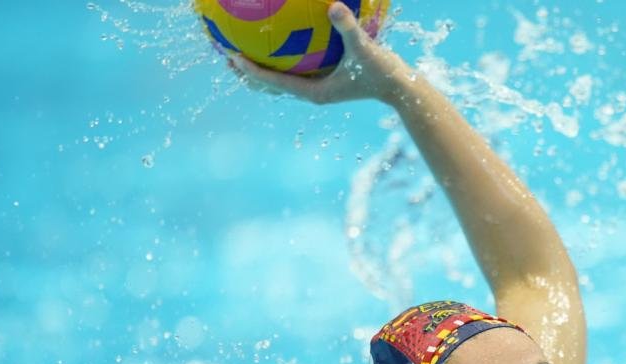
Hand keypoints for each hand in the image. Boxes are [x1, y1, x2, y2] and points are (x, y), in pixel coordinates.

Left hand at [231, 2, 413, 105]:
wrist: (400, 87)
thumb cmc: (383, 72)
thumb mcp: (366, 50)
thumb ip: (349, 29)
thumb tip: (334, 6)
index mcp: (315, 92)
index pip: (275, 81)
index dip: (252, 69)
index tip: (233, 55)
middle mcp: (312, 92)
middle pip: (271, 84)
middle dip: (248, 71)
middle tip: (225, 54)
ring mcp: (318, 87)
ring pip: (280, 79)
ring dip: (260, 68)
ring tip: (240, 51)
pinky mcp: (324, 80)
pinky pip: (295, 69)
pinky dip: (281, 59)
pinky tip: (276, 41)